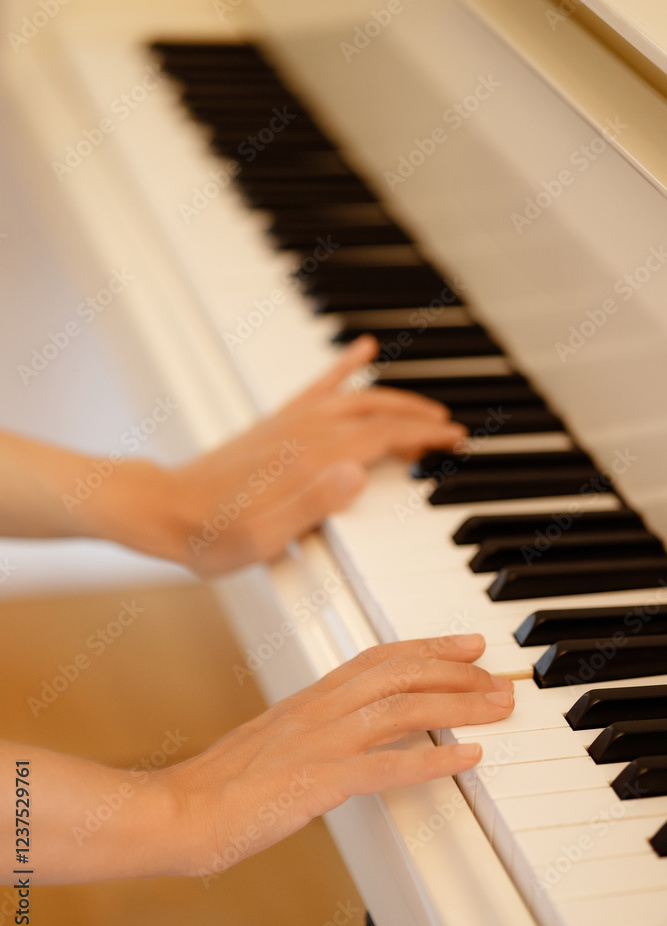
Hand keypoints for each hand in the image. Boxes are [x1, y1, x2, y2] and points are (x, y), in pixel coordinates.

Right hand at [161, 634, 512, 878]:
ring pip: (402, 709)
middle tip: (499, 675)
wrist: (177, 811)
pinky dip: (433, 760)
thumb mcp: (274, 741)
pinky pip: (386, 766)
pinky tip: (468, 759)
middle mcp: (319, 709)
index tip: (467, 645)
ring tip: (498, 707)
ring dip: (458, 705)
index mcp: (309, 698)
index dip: (428, 648)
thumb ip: (314, 730)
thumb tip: (352, 735)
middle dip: (456, 670)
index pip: (379, 658)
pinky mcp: (315, 782)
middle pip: (399, 674)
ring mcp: (318, 742)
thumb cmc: (220, 784)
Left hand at [170, 336, 466, 573]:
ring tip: (424, 409)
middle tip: (450, 431)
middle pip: (378, 414)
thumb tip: (359, 474)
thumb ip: (312, 506)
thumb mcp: (262, 538)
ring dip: (396, 400)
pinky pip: (318, 387)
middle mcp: (305, 434)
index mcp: (311, 460)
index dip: (425, 437)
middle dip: (420, 419)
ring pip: (357, 398)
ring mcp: (290, 424)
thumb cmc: (213, 533)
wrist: (164, 510)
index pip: (384, 437)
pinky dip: (344, 366)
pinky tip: (362, 351)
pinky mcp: (276, 423)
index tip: (455, 440)